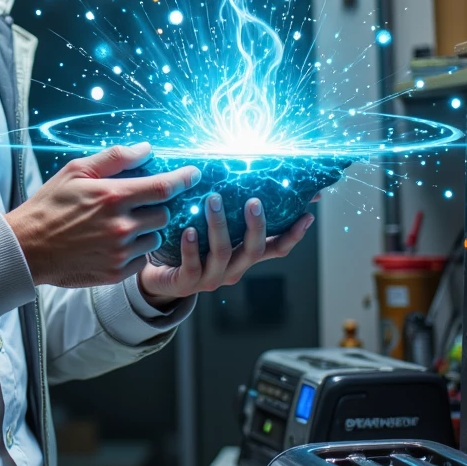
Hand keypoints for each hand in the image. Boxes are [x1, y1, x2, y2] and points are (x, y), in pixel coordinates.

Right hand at [6, 143, 198, 287]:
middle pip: (164, 214)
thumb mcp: (75, 171)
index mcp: (113, 196)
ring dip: (145, 231)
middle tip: (135, 205)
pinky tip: (113, 245)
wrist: (26, 248)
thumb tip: (147, 149)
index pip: (164, 186)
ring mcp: (120, 252)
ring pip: (155, 238)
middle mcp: (121, 225)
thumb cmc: (50, 205)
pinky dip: (135, 252)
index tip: (195, 174)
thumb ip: (114, 158)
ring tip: (118, 227)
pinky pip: (142, 260)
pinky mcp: (116, 273)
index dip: (184, 178)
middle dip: (156, 207)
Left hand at [137, 193, 314, 308]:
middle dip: (255, 225)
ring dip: (219, 226)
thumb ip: (237, 212)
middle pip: (254, 250)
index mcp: (244, 256)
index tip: (306, 215)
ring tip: (213, 200)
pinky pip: (192, 266)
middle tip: (253, 201)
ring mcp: (211, 278)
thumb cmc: (193, 245)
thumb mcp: (218, 228)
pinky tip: (189, 230)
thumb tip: (262, 182)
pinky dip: (192, 248)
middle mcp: (233, 269)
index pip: (276, 248)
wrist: (160, 276)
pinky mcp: (186, 283)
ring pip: (222, 254)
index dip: (293, 235)